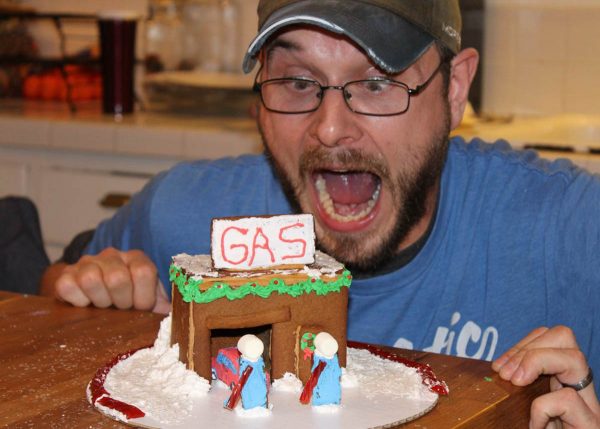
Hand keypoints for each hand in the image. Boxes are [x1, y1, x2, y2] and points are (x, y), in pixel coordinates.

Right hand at [53, 247, 169, 312]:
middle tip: (121, 308)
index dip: (143, 297)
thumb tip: (179, 317)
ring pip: (91, 280)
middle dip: (121, 302)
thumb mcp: (149, 299)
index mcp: (137, 259)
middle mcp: (112, 255)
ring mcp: (87, 263)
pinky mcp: (66, 275)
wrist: (93, 292)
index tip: (140, 307)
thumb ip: (163, 306)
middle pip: (117, 277)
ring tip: (105, 306)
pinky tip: (86, 305)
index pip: (144, 272)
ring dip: (100, 301)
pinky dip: (78, 302)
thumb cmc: (129, 299)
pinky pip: (67, 287)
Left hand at [492, 326, 599, 427]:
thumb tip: (486, 374)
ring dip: (536, 363)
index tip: (498, 367)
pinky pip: (567, 400)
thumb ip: (511, 394)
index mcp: (559, 382)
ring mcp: (589, 408)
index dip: (522, 344)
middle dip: (529, 347)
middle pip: (564, 336)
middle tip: (506, 375)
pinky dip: (543, 407)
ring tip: (514, 383)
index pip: (549, 338)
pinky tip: (535, 425)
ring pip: (575, 357)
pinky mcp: (591, 428)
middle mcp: (579, 390)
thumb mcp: (518, 414)